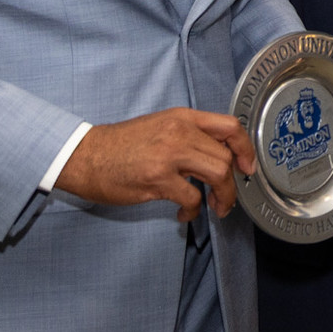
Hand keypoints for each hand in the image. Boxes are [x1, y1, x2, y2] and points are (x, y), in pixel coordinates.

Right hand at [55, 108, 254, 221]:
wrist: (84, 155)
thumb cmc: (120, 145)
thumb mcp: (160, 126)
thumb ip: (189, 135)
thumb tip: (216, 154)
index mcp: (182, 118)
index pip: (229, 127)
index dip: (245, 148)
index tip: (248, 167)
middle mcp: (180, 132)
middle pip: (226, 156)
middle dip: (233, 183)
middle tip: (226, 198)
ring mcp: (169, 155)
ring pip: (218, 175)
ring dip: (222, 197)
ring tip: (214, 207)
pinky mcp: (157, 179)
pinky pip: (191, 198)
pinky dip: (193, 211)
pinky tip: (184, 214)